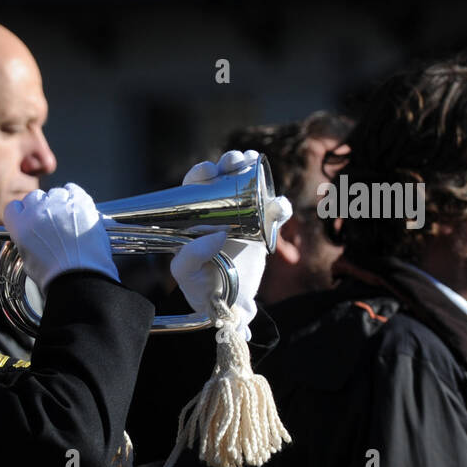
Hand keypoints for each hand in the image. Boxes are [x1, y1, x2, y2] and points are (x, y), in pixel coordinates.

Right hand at [3, 183, 118, 291]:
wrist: (79, 276)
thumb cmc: (54, 275)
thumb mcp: (27, 259)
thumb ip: (26, 240)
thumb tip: (32, 234)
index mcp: (20, 225)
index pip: (14, 208)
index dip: (21, 214)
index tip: (28, 219)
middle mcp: (37, 210)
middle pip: (34, 198)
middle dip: (40, 208)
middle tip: (49, 222)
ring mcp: (59, 204)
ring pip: (54, 193)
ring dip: (58, 203)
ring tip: (67, 218)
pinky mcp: (79, 202)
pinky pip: (72, 189)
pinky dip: (73, 196)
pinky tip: (76, 207)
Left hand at [171, 150, 290, 339]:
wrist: (229, 304)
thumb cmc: (201, 287)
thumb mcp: (185, 274)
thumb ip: (190, 257)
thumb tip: (216, 234)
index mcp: (195, 215)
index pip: (195, 186)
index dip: (201, 173)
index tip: (208, 172)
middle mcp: (219, 210)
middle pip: (225, 176)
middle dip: (230, 162)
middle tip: (233, 162)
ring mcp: (244, 216)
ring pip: (252, 184)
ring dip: (254, 169)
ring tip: (254, 165)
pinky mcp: (264, 228)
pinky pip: (276, 210)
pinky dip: (281, 205)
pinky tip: (277, 207)